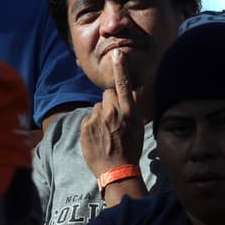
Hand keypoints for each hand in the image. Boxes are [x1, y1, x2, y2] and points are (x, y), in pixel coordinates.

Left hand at [79, 50, 143, 176]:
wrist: (116, 170)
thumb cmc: (131, 149)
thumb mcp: (139, 127)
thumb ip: (136, 106)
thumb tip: (137, 89)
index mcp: (128, 111)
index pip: (123, 84)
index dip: (120, 68)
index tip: (117, 54)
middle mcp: (112, 112)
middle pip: (107, 95)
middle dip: (110, 103)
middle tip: (114, 120)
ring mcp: (97, 119)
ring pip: (97, 108)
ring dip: (101, 116)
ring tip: (106, 133)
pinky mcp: (85, 126)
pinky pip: (89, 118)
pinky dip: (92, 126)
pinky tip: (98, 138)